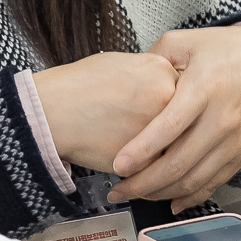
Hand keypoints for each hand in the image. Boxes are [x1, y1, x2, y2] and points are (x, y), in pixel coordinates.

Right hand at [32, 51, 179, 174]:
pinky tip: (138, 170)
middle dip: (176, 135)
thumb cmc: (76, 88)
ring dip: (168, 158)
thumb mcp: (119, 65)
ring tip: (149, 158)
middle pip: (187, 121)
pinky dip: (152, 175)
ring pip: (178, 148)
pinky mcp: (149, 156)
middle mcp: (167, 96)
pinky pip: (160, 170)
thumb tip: (158, 88)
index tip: (164, 115)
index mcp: (162, 70)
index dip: (173, 108)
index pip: (185, 92)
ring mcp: (161, 127)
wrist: (53, 110)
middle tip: (161, 139)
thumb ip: (147, 76)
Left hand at [110, 25, 240, 210]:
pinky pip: (214, 183)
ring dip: (162, 193)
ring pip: (195, 180)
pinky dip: (190, 196)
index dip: (141, 151)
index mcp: (205, 87)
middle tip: (117, 190)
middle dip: (143, 183)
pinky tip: (169, 201)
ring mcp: (236, 140)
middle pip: (179, 163)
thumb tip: (128, 83)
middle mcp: (223, 118)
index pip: (169, 127)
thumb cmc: (228, 49)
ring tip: (135, 195)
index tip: (118, 166)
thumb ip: (154, 59)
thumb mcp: (187, 40)